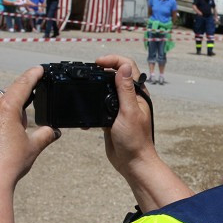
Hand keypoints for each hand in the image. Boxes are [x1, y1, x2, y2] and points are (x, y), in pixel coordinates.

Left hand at [0, 67, 57, 187]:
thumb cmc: (11, 164)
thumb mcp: (33, 147)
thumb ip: (45, 134)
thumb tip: (53, 130)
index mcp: (7, 108)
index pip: (22, 85)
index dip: (32, 76)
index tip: (37, 69)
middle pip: (2, 98)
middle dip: (10, 108)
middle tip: (16, 129)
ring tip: (0, 141)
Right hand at [95, 55, 154, 177]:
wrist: (132, 163)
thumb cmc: (135, 140)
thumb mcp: (129, 112)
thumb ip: (125, 90)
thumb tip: (124, 67)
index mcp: (138, 94)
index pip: (128, 67)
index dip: (113, 60)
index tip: (98, 62)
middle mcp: (130, 98)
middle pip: (116, 75)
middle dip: (103, 69)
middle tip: (88, 70)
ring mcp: (120, 108)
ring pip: (107, 89)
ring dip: (96, 85)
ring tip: (84, 86)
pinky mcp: (111, 118)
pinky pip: (100, 105)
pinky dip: (92, 103)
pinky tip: (85, 109)